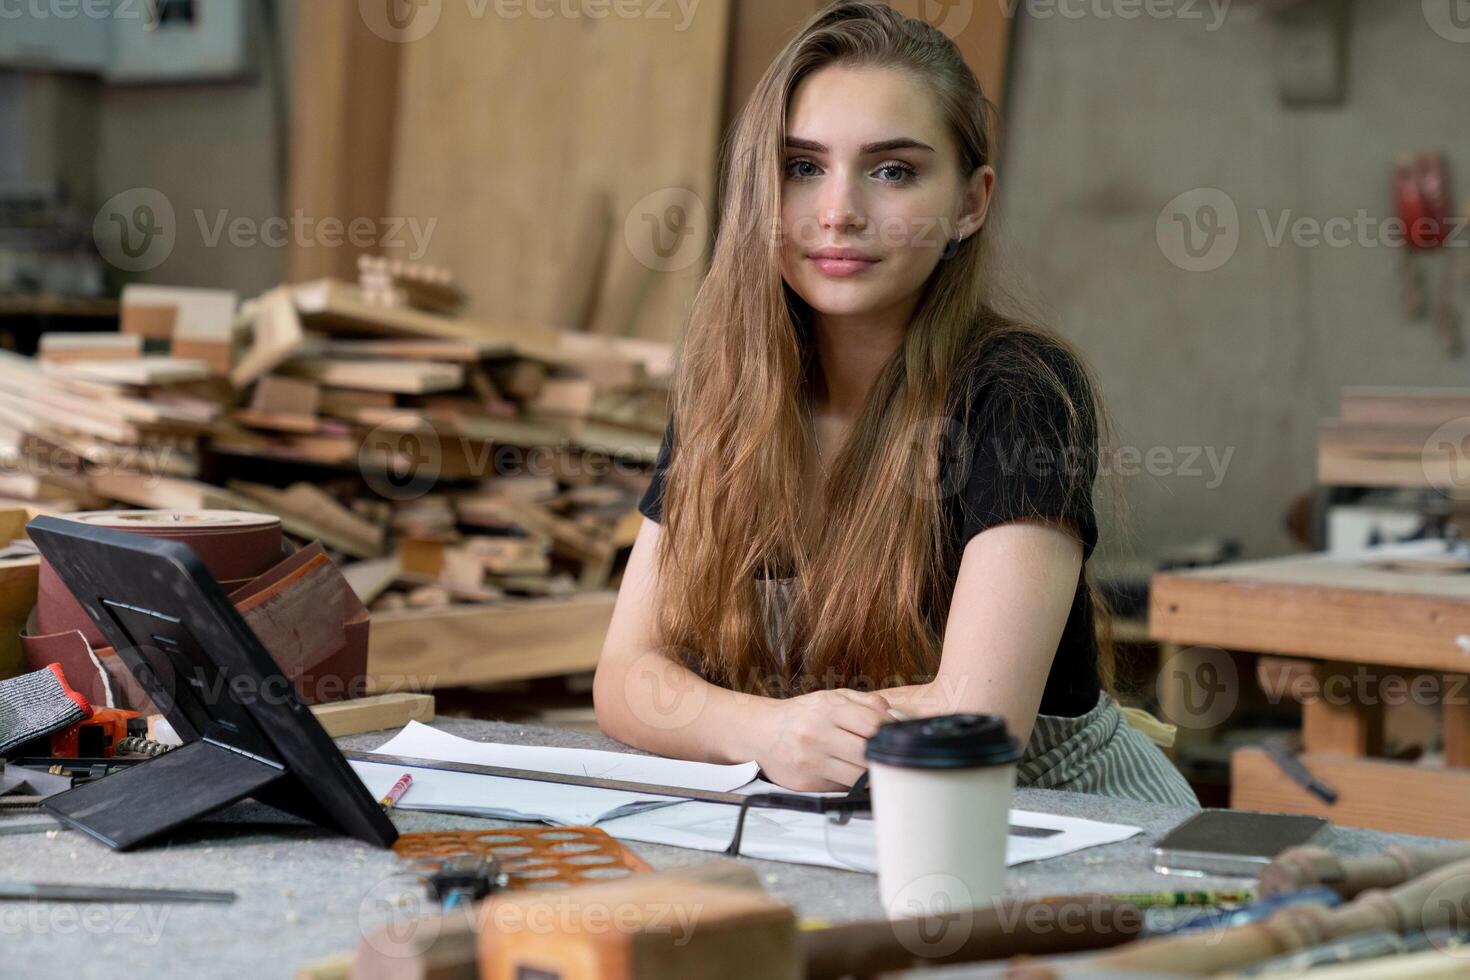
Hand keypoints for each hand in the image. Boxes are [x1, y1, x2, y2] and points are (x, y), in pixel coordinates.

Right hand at [751, 688, 894, 791]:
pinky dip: (852, 784)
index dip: (891, 733)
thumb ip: (866, 702)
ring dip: (870, 774)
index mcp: (827, 709)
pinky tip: (851, 774)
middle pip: (868, 753)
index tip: (896, 737)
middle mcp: (817, 734)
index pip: (873, 724)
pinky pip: (842, 789)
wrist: (762, 732)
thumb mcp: (831, 697)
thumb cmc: (802, 714)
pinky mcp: (807, 784)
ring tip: (873, 767)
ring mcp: (811, 762)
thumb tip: (896, 717)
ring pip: (858, 776)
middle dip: (882, 756)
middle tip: (889, 756)